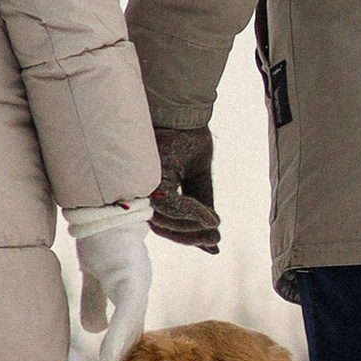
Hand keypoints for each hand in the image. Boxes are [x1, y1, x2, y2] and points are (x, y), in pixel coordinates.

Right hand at [69, 207, 152, 360]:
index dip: (123, 360)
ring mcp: (138, 286)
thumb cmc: (102, 240)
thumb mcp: (95, 276)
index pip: (130, 335)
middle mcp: (139, 293)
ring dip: (124, 360)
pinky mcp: (132, 279)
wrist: (105, 208)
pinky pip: (126, 314)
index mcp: (132, 295)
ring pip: (133, 331)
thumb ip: (95, 301)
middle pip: (135, 339)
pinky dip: (119, 339)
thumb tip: (95, 329)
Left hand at [149, 122, 221, 254]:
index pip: (167, 223)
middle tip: (215, 240)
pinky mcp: (152, 178)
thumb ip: (202, 205)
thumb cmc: (188, 141)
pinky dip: (191, 212)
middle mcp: (146, 191)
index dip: (190, 236)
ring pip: (166, 220)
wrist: (186, 115)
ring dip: (192, 228)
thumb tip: (215, 238)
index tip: (214, 244)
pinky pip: (171, 204)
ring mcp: (146, 185)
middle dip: (191, 236)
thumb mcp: (199, 179)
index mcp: (154, 192)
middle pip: (164, 227)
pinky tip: (210, 218)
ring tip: (215, 227)